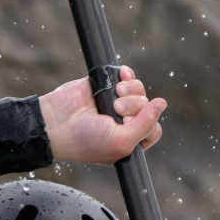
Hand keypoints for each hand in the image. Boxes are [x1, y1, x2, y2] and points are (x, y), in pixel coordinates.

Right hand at [39, 66, 165, 164]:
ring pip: (140, 90)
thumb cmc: (84, 141)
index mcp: (128, 141)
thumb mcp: (121, 143)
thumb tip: (162, 103)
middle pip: (148, 107)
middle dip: (135, 108)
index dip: (147, 125)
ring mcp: (116, 102)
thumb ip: (146, 125)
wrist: (57, 123)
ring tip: (112, 99)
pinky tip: (119, 80)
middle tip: (115, 113)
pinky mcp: (107, 86)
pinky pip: (128, 76)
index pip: (154, 130)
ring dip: (130, 92)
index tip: (129, 126)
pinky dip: (127, 76)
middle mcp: (124, 121)